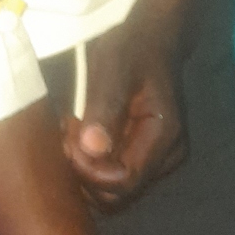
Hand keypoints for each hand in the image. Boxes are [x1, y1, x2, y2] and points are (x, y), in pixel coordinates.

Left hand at [62, 15, 186, 206]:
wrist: (151, 39)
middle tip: (67, 135)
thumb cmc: (132, 49)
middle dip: (86, 172)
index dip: (89, 171)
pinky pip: (114, 176)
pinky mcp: (146, 157)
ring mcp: (158, 160)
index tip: (69, 138)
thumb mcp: (113, 67)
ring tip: (74, 133)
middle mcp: (167, 157)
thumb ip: (104, 108)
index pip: (123, 182)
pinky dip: (93, 164)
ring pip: (113, 191)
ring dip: (86, 170)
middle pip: (118, 195)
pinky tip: (83, 137)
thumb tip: (91, 150)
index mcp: (165, 136)